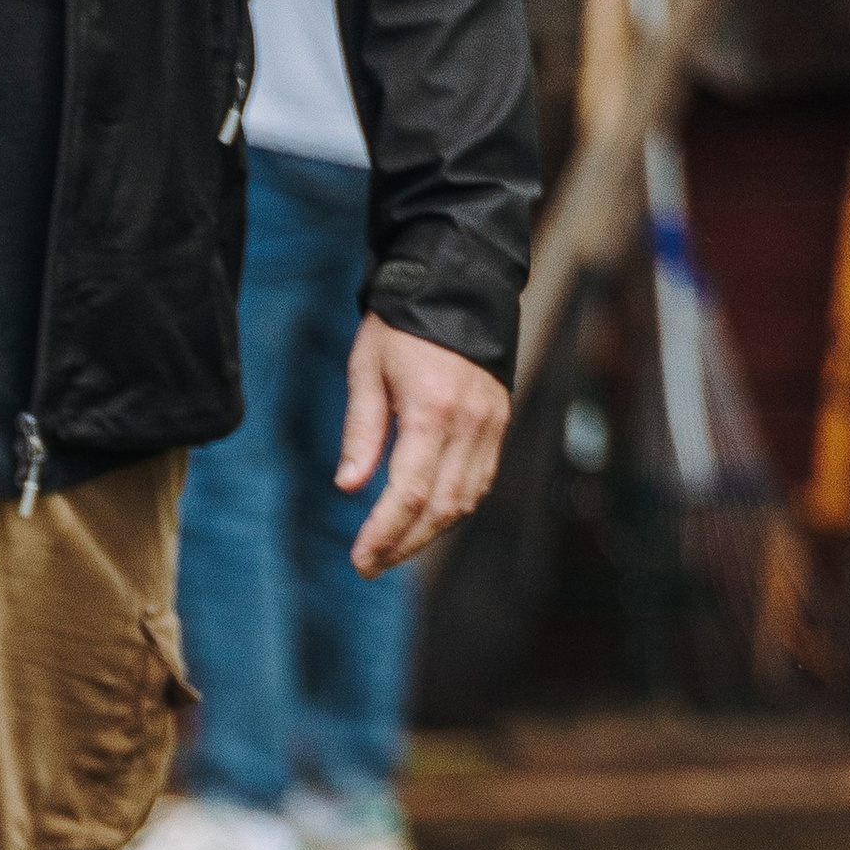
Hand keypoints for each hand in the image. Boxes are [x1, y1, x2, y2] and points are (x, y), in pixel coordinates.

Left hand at [338, 314, 510, 576]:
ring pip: (466, 500)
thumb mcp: (366, 370)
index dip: (385, 533)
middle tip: (370, 565)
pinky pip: (481, 480)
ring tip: (392, 549)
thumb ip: (362, 432)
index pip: (409, 492)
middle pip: (441, 507)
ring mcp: (491, 425)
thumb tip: (349, 488)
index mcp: (432, 411)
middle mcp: (469, 424)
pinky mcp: (499, 423)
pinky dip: (454, 507)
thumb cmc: (400, 325)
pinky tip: (425, 518)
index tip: (361, 559)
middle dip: (405, 543)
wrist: (456, 284)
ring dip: (430, 532)